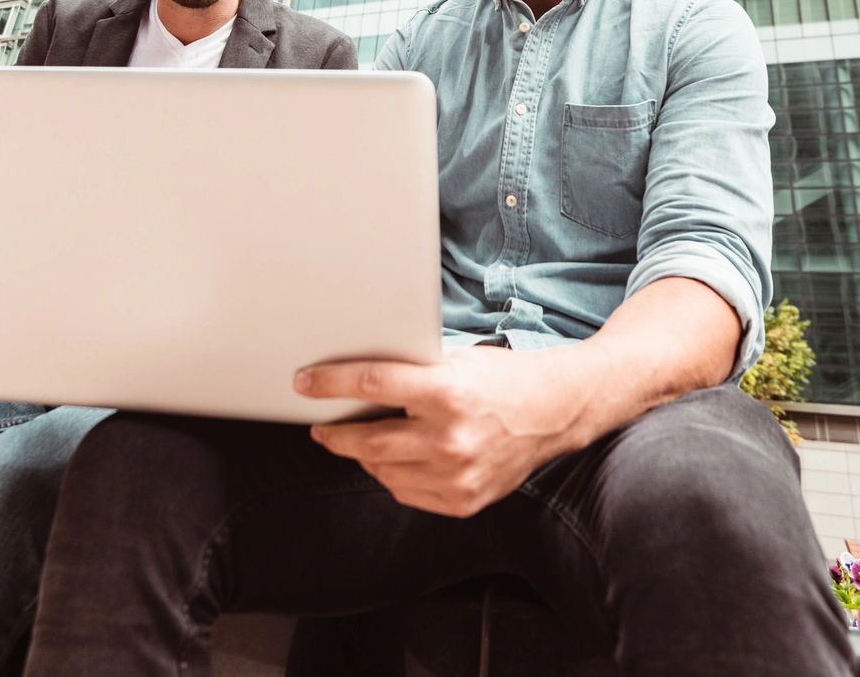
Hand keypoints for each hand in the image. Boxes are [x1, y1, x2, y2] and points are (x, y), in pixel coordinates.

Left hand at [296, 347, 578, 516]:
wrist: (555, 412)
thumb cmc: (501, 378)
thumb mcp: (456, 359)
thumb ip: (410, 370)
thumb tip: (352, 375)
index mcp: (448, 392)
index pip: (372, 385)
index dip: (330, 384)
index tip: (304, 383)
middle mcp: (452, 438)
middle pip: (368, 440)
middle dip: (335, 433)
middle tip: (321, 425)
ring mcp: (458, 475)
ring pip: (382, 471)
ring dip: (362, 456)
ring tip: (359, 440)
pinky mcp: (463, 501)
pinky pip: (406, 492)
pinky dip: (391, 475)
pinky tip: (392, 460)